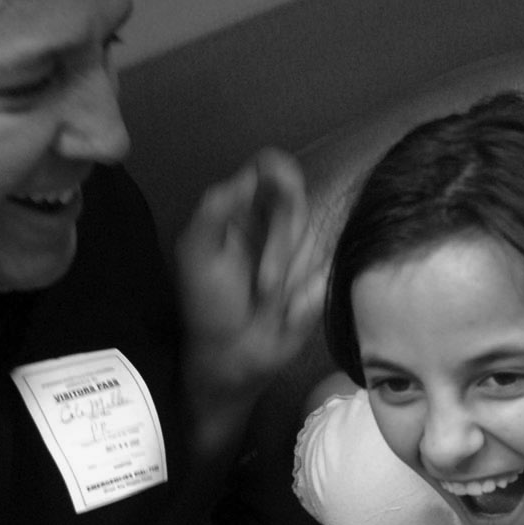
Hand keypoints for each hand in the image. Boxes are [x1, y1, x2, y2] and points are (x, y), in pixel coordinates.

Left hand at [176, 149, 325, 406]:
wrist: (234, 355)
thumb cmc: (209, 304)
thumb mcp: (198, 252)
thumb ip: (216, 208)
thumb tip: (250, 176)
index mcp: (243, 208)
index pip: (271, 168)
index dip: (280, 172)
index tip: (277, 190)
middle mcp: (276, 222)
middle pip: (299, 203)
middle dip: (280, 243)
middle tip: (261, 282)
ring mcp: (303, 250)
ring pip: (314, 240)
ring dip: (288, 274)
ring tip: (266, 300)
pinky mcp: (321, 278)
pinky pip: (326, 272)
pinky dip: (304, 295)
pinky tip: (286, 312)